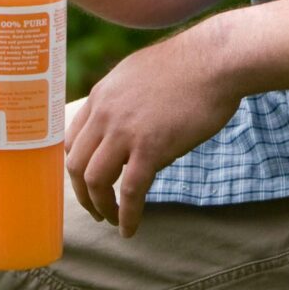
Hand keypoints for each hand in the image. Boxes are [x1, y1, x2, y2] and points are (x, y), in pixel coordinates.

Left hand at [66, 21, 244, 236]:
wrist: (216, 60)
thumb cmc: (189, 66)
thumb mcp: (139, 75)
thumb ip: (123, 100)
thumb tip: (124, 126)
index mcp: (101, 95)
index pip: (72, 140)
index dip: (77, 167)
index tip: (87, 182)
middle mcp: (105, 113)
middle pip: (76, 164)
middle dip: (82, 193)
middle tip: (95, 209)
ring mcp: (125, 131)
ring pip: (96, 181)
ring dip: (101, 207)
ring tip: (111, 220)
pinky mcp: (151, 147)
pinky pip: (131, 191)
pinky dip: (127, 215)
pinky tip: (130, 229)